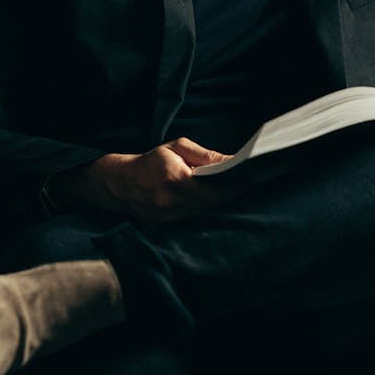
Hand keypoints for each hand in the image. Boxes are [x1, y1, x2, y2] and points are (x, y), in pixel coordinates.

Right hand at [50, 138, 234, 222]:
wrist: (121, 183)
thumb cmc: (152, 161)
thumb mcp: (178, 148)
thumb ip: (205, 156)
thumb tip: (231, 161)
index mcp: (175, 180)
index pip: (215, 188)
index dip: (236, 186)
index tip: (252, 179)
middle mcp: (172, 203)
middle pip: (214, 204)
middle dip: (233, 195)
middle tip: (251, 186)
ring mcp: (170, 219)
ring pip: (207, 215)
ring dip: (223, 205)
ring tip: (238, 194)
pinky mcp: (169, 227)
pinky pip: (197, 221)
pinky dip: (209, 213)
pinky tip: (218, 204)